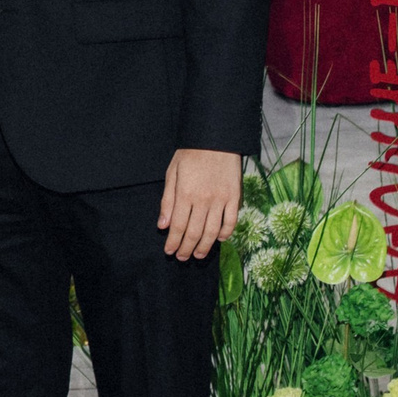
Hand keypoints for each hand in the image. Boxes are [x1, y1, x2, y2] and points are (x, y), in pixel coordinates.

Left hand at [158, 147, 241, 261]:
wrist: (216, 139)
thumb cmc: (191, 154)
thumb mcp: (172, 173)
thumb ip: (167, 201)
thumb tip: (163, 225)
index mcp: (185, 194)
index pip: (178, 226)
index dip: (173, 242)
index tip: (169, 251)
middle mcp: (203, 200)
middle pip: (194, 232)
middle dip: (186, 248)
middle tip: (182, 257)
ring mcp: (221, 199)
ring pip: (212, 231)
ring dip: (204, 246)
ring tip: (198, 255)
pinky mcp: (235, 197)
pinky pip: (231, 221)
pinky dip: (226, 233)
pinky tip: (219, 239)